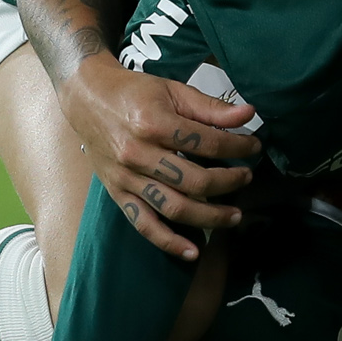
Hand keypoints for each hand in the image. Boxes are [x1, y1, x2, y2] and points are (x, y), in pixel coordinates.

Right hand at [57, 58, 260, 261]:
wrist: (86, 98)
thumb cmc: (134, 91)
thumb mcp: (173, 89)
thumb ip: (211, 107)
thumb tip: (249, 114)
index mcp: (154, 124)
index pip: (207, 143)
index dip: (237, 147)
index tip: (254, 148)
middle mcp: (139, 155)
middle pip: (194, 180)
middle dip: (228, 182)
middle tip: (247, 178)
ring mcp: (126, 178)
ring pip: (173, 207)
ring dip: (209, 216)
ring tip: (234, 216)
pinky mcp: (117, 194)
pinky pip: (143, 224)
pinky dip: (168, 241)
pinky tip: (193, 251)